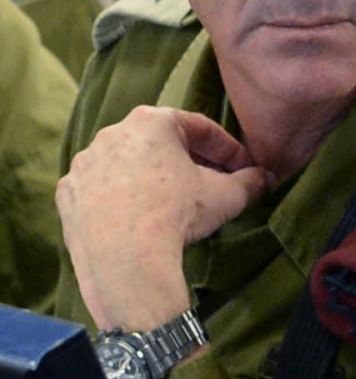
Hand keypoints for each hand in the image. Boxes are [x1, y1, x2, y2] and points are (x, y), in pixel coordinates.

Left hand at [55, 106, 271, 330]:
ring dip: (150, 179)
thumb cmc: (178, 213)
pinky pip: (100, 189)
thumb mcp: (227, 196)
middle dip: (187, 161)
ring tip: (171, 204)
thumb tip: (266, 178)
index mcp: (151, 122)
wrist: (125, 256)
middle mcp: (111, 134)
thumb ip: (250, 182)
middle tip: (209, 184)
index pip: (199, 127)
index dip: (227, 148)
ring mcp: (84, 163)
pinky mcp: (67, 193)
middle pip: (159, 143)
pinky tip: (137, 218)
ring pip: (126, 165)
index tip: (243, 167)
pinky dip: (119, 198)